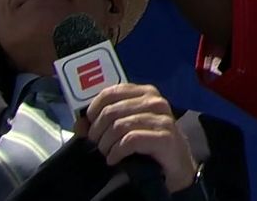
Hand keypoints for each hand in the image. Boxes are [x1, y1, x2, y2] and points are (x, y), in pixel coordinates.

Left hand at [77, 83, 199, 191]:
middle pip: (111, 111)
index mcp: (145, 92)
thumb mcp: (126, 127)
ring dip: (106, 144)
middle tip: (98, 144)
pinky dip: (116, 152)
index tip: (90, 125)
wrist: (176, 164)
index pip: (110, 92)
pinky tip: (115, 159)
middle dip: (98, 131)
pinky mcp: (164, 136)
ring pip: (119, 126)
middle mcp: (155, 101)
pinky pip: (130, 140)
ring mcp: (161, 118)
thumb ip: (103, 121)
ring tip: (107, 153)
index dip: (94, 109)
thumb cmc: (149, 142)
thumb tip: (79, 123)